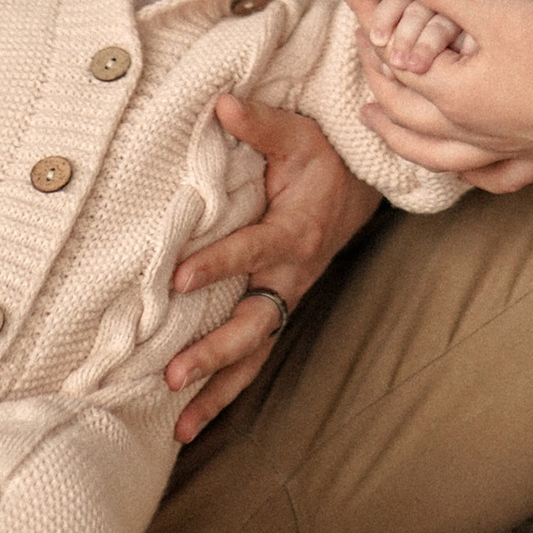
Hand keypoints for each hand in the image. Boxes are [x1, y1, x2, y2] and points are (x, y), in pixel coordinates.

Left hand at [164, 90, 381, 440]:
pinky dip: (226, 389)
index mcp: (294, 231)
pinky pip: (254, 355)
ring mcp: (285, 297)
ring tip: (179, 429)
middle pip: (254, 324)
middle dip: (214, 352)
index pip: (253, 250)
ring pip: (254, 353)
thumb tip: (222, 103)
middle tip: (172, 373)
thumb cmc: (323, 158)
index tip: (178, 278)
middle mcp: (291, 275)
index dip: (217, 264)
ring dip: (218, 390)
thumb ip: (260, 124)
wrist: (359, 186)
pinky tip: (192, 419)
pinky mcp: (278, 307)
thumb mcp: (298, 134)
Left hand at [338, 0, 532, 180]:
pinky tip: (464, 169)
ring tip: (372, 118)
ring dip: (395, 134)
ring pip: (431, 153)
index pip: (393, 59)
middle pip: (401, 109)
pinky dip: (466, 174)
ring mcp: (502, 151)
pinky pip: (488, 177)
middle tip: (358, 44)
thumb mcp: (498, 7)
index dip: (367, 21)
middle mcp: (468, 132)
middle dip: (372, 73)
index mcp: (451, 95)